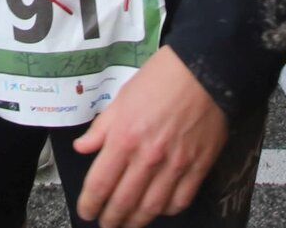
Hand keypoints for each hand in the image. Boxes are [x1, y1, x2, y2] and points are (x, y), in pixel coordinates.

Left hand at [74, 47, 228, 227]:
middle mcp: (148, 156)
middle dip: (111, 218)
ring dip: (137, 221)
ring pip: (152, 206)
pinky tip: (158, 210)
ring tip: (127, 225)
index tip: (86, 211)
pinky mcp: (198, 167)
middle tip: (105, 224)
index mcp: (124, 138)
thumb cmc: (159, 81)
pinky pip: (180, 199)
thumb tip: (83, 148)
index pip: (101, 182)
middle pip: (124, 200)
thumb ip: (101, 128)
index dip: (91, 203)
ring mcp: (175, 165)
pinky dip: (167, 210)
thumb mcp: (120, 99)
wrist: (202, 73)